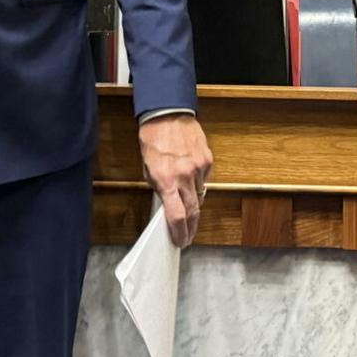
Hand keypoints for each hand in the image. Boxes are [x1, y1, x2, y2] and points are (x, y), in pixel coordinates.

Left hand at [139, 113, 212, 247]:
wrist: (167, 115)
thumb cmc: (153, 140)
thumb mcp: (148, 169)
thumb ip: (160, 188)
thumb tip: (169, 205)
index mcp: (166, 181)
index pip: (177, 216)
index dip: (180, 233)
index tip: (181, 241)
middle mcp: (184, 177)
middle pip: (193, 212)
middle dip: (191, 227)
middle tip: (188, 235)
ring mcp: (198, 168)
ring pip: (200, 195)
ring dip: (193, 201)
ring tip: (186, 201)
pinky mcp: (207, 160)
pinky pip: (204, 179)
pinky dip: (198, 181)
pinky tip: (190, 174)